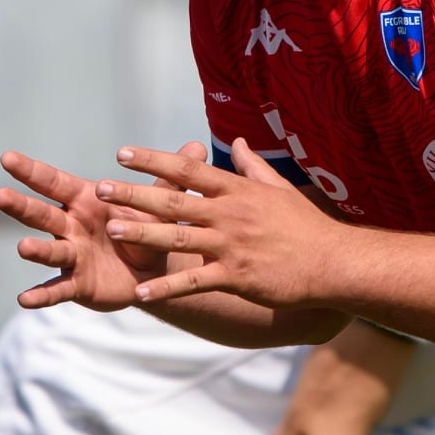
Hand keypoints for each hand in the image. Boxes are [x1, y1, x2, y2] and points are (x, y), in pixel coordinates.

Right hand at [0, 142, 206, 310]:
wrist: (154, 267)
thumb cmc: (146, 225)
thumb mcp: (158, 202)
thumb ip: (171, 178)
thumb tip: (199, 147)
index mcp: (84, 200)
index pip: (53, 182)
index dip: (30, 171)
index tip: (7, 158)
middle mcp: (70, 226)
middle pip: (41, 213)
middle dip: (21, 205)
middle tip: (0, 195)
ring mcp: (71, 255)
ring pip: (49, 250)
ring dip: (35, 249)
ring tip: (23, 248)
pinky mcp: (77, 284)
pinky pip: (56, 290)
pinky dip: (40, 295)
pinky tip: (23, 300)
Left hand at [98, 137, 345, 307]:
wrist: (333, 262)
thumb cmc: (307, 226)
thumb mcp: (280, 189)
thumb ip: (253, 166)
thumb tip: (238, 142)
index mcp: (237, 190)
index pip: (188, 168)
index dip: (154, 160)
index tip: (122, 153)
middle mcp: (230, 214)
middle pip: (175, 200)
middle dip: (135, 194)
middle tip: (101, 187)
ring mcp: (231, 245)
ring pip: (179, 238)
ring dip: (143, 234)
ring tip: (112, 231)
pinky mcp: (236, 276)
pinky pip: (194, 282)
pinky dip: (167, 287)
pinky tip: (142, 292)